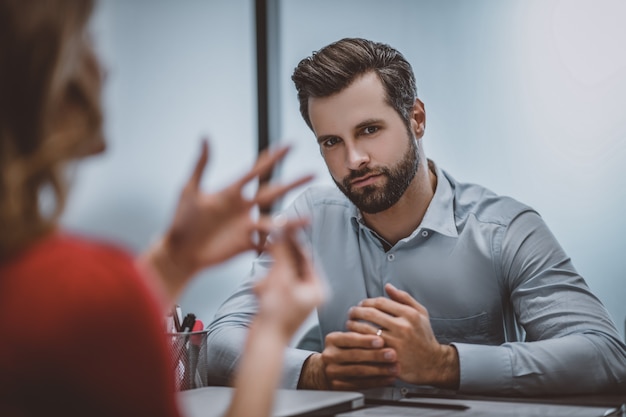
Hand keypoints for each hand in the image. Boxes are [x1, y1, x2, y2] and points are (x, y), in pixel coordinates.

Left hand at [142, 139, 312, 299]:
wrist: (179, 251)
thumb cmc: (181, 220)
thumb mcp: (189, 190)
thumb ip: (200, 165)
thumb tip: (204, 136)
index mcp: (231, 192)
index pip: (257, 171)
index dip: (273, 158)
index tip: (289, 145)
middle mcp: (243, 207)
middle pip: (273, 192)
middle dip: (293, 183)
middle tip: (313, 173)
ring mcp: (246, 226)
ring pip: (274, 220)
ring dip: (291, 220)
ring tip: (308, 220)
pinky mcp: (245, 245)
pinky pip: (265, 244)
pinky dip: (278, 245)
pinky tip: (291, 245)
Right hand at [253, 222, 324, 341]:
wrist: (262, 343)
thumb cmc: (276, 317)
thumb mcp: (281, 279)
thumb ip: (283, 254)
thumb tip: (283, 233)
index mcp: (318, 288)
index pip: (307, 258)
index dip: (293, 243)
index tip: (283, 230)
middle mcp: (309, 293)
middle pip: (292, 265)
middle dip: (278, 264)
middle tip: (270, 249)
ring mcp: (294, 298)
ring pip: (279, 274)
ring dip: (269, 277)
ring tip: (265, 287)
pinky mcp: (279, 303)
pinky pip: (271, 285)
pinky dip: (264, 286)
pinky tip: (259, 294)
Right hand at [298, 331, 397, 389]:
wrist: (324, 369)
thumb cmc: (342, 350)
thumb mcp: (345, 338)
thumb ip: (361, 334)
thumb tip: (384, 330)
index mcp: (332, 339)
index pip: (350, 339)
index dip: (366, 340)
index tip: (381, 340)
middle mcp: (330, 355)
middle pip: (355, 355)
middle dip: (376, 355)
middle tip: (392, 354)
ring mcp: (333, 372)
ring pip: (358, 371)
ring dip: (379, 370)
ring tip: (394, 368)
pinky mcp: (338, 386)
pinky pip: (360, 384)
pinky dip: (377, 382)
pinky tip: (388, 378)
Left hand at [346, 283, 459, 388]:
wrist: (432, 363)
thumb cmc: (424, 337)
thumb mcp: (420, 313)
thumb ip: (404, 298)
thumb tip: (388, 287)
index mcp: (409, 314)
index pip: (380, 302)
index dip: (367, 302)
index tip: (361, 304)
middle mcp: (403, 327)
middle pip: (371, 314)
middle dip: (356, 311)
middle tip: (351, 312)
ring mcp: (395, 342)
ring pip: (366, 329)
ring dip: (353, 325)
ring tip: (349, 324)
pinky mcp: (389, 356)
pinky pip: (368, 345)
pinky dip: (358, 340)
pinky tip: (354, 338)